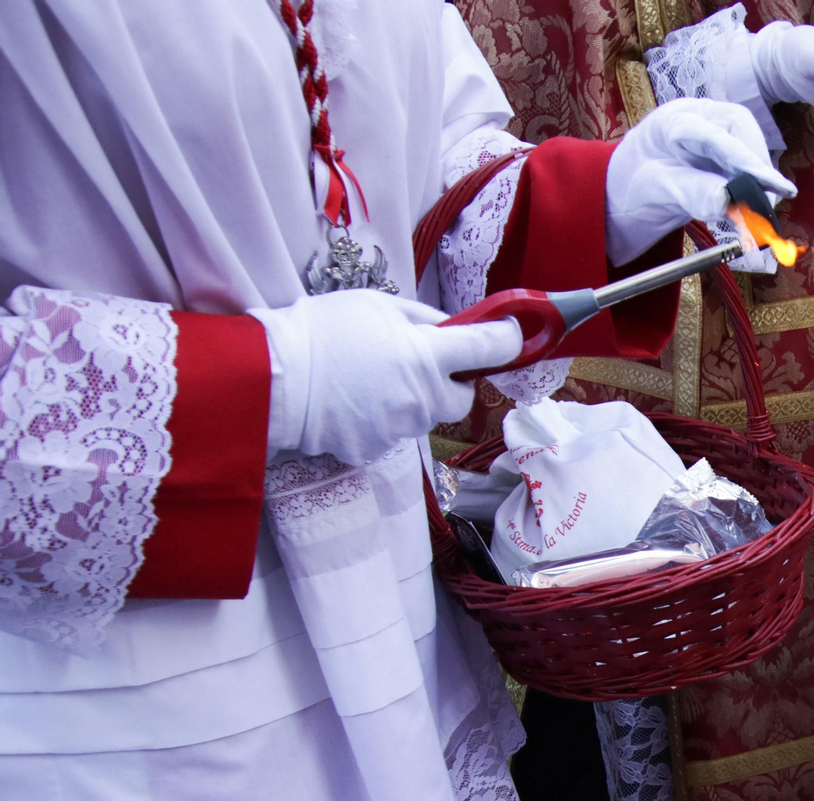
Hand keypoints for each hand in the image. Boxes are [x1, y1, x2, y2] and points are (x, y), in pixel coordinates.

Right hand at [252, 290, 520, 465]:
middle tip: (420, 363)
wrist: (271, 378)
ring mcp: (401, 428)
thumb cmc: (322, 331)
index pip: (490, 350)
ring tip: (371, 378)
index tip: (509, 336)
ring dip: (414, 399)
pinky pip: (394, 431)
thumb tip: (454, 329)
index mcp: (426, 355)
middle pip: (462, 397)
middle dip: (451, 382)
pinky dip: (382, 417)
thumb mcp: (376, 305)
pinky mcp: (377, 449)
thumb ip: (423, 319)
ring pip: (426, 415)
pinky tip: (353, 400)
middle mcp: (422, 397)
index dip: (506, 341)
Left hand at [606, 98, 796, 264]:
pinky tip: (754, 203)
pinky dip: (752, 183)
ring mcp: (710, 131)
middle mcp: (696, 118)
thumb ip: (691, 193)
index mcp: (674, 120)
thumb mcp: (656, 192)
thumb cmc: (633, 187)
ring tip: (762, 205)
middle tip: (769, 199)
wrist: (626, 194)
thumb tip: (727, 200)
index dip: (747, 160)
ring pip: (746, 144)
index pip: (717, 136)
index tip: (771, 183)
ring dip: (758, 174)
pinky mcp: (720, 151)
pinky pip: (743, 161)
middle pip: (740, 129)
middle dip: (758, 163)